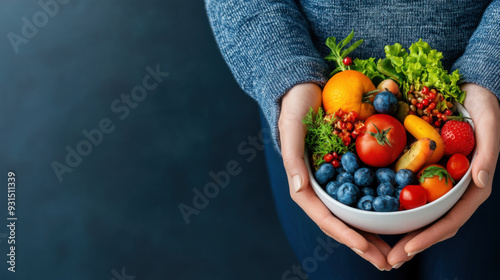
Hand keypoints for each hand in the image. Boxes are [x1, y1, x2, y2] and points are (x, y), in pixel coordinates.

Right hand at [279, 83, 392, 270]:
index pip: (325, 217)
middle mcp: (323, 186)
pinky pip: (366, 191)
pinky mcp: (351, 166)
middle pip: (344, 222)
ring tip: (397, 250)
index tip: (368, 250)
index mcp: (305, 183)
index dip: (347, 235)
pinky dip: (380, 207)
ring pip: (357, 212)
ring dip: (375, 233)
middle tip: (389, 262)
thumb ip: (292, 160)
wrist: (305, 85)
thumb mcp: (290, 129)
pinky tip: (398, 216)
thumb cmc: (294, 107)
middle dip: (365, 244)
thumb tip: (298, 190)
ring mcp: (338, 178)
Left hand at [387, 83, 499, 267]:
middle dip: (412, 243)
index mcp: (470, 184)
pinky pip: (406, 191)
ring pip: (419, 213)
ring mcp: (436, 180)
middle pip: (432, 223)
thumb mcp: (489, 121)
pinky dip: (393, 206)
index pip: (451, 218)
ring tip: (379, 249)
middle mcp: (452, 187)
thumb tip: (481, 181)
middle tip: (388, 259)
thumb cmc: (481, 103)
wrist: (465, 84)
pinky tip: (375, 214)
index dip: (430, 237)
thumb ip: (489, 151)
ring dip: (401, 232)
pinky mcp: (421, 168)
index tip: (407, 249)